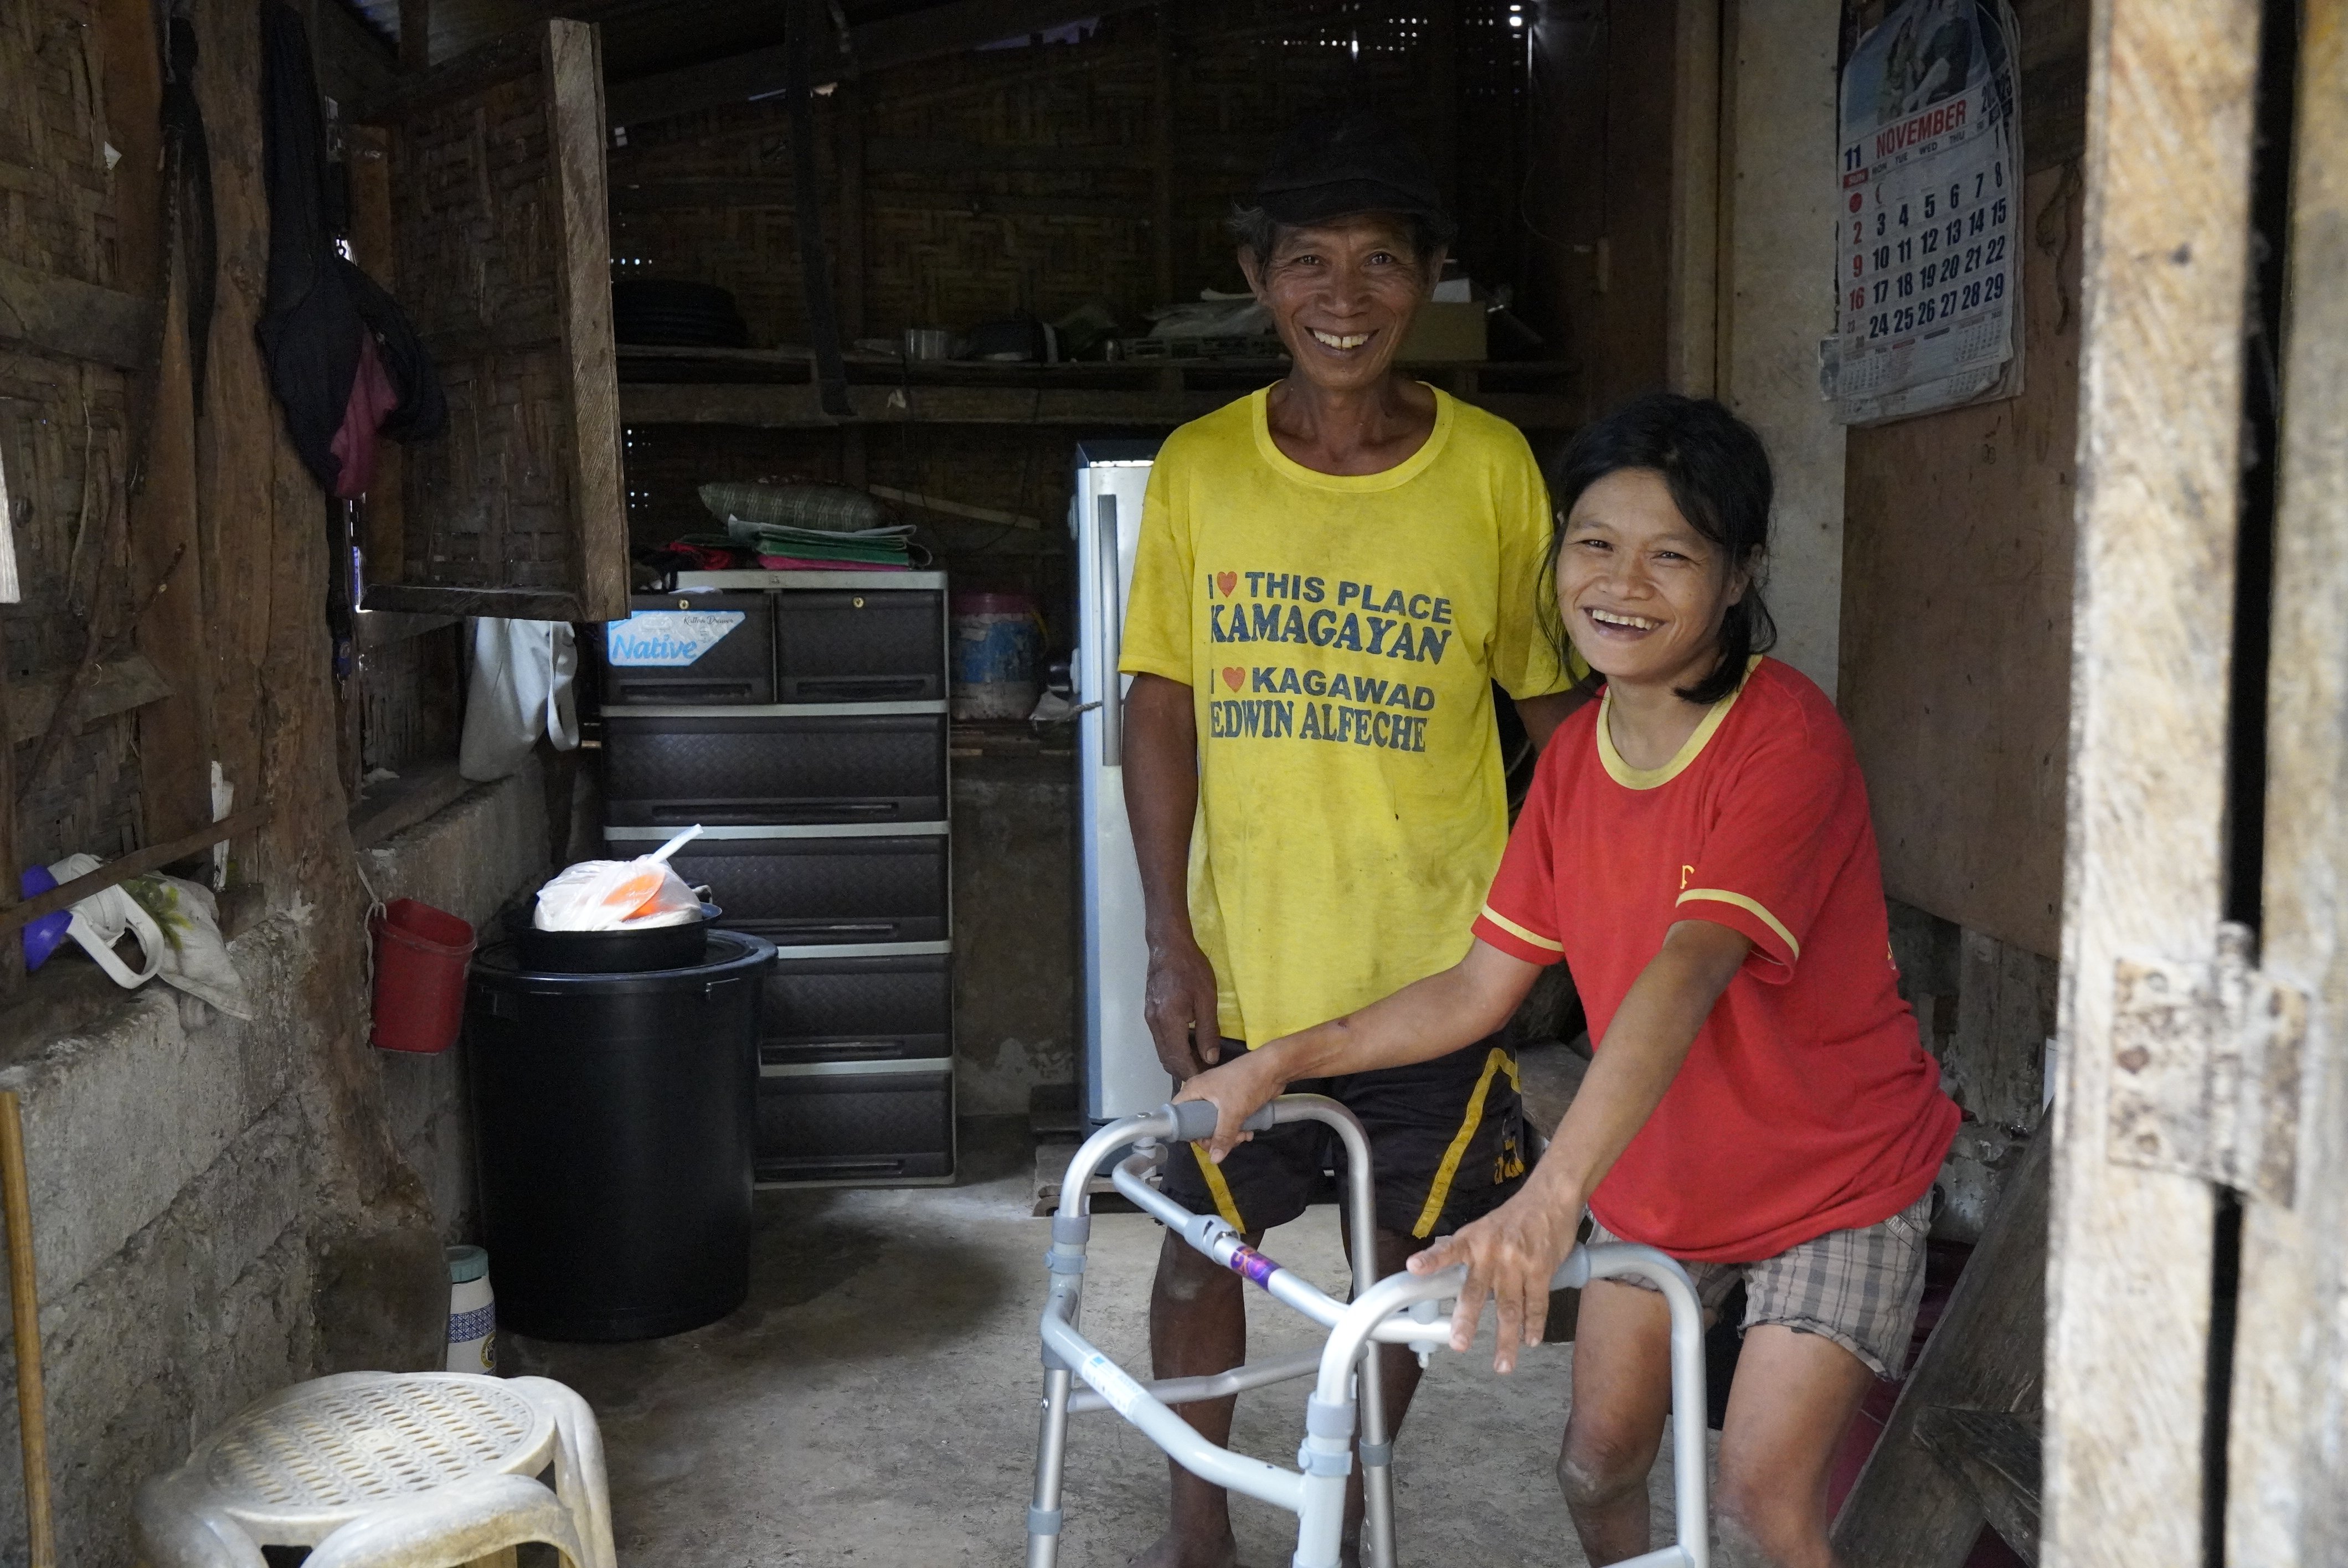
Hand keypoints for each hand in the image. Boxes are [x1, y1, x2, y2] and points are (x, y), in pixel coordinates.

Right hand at [1142, 932, 1223, 1080]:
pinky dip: (1174, 1049)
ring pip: (1163, 1051)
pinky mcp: (1150, 1014)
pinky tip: (1189, 1046)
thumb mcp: (1207, 999)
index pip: (1179, 1060)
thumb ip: (1208, 1030)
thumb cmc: (1191, 969)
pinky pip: (1161, 1040)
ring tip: (1201, 1062)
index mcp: (1169, 1022)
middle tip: (1208, 1075)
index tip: (1209, 1081)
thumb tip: (1211, 1058)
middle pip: (1167, 1060)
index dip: (1193, 1074)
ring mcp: (1150, 1019)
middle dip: (1186, 1071)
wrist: (1168, 946)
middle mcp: (1155, 1024)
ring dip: (1179, 1061)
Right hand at [1172, 1045, 1290, 1159]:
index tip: (1201, 1140)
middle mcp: (1203, 1094)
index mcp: (1195, 1090)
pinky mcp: (1233, 1101)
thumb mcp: (1233, 1112)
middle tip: (1228, 1141)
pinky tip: (1248, 1132)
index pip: (1178, 1113)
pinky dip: (1236, 1128)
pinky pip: (1228, 1121)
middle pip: (1198, 1123)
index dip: (1186, 1130)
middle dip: (1214, 1137)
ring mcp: (1218, 1097)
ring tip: (1243, 1136)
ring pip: (1216, 1125)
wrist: (1274, 1067)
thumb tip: (1214, 1160)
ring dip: (1229, 1135)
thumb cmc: (1247, 1083)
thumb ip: (1222, 1136)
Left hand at [1407, 1182, 1581, 1373]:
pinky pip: (1536, 1304)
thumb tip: (1442, 1270)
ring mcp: (1517, 1263)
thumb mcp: (1483, 1228)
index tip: (1414, 1268)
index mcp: (1472, 1241)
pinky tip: (1530, 1340)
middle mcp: (1491, 1252)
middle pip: (1476, 1292)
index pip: (1448, 1251)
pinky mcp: (1541, 1269)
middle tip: (1459, 1344)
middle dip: (1467, 1320)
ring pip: (1509, 1308)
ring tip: (1502, 1364)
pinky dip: (1534, 1325)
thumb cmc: (1513, 1217)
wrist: (1549, 1199)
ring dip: (1507, 1339)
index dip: (1431, 1260)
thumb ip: (1465, 1252)